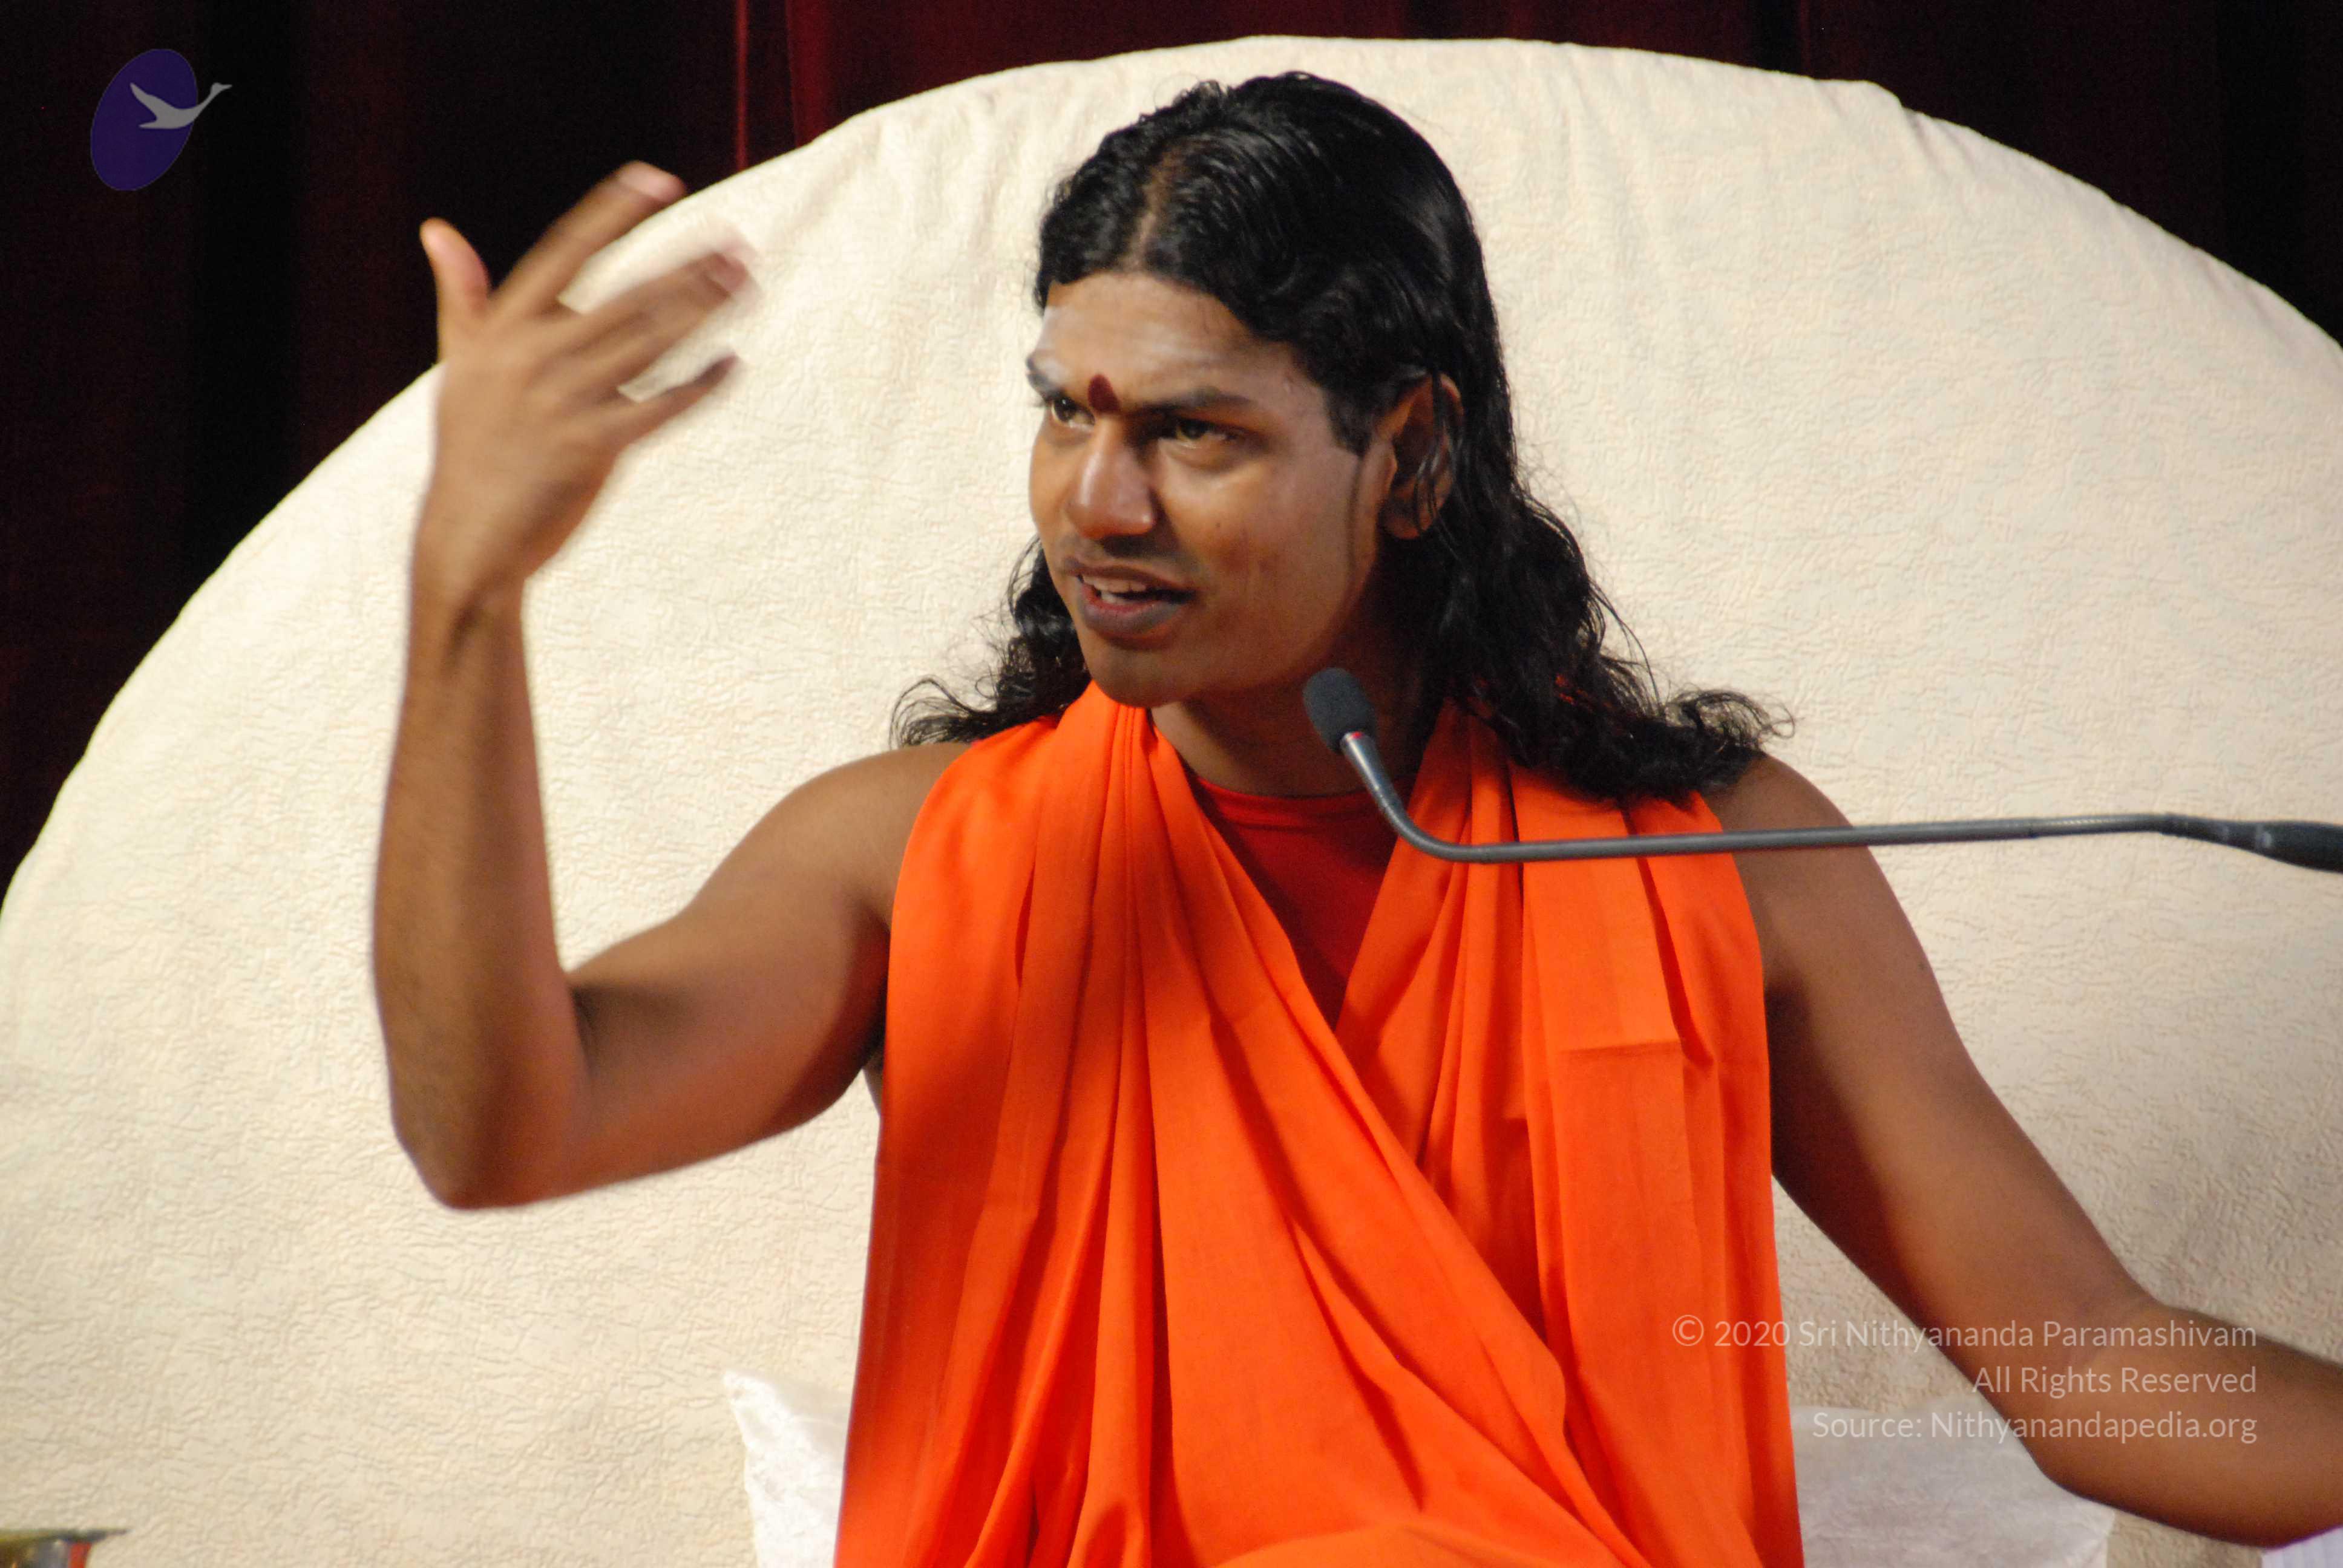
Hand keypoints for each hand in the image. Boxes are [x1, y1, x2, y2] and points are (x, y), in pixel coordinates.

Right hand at [414, 161, 755, 600]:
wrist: (468, 538)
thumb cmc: (471, 447)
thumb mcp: (460, 366)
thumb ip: (463, 298)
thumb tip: (437, 230)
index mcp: (503, 328)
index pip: (566, 251)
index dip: (614, 213)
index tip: (660, 179)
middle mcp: (533, 356)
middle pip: (627, 296)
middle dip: (689, 268)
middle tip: (739, 246)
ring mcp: (563, 402)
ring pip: (650, 344)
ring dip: (705, 311)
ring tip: (747, 284)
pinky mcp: (591, 448)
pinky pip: (660, 407)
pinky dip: (700, 386)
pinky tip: (732, 364)